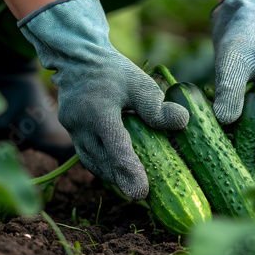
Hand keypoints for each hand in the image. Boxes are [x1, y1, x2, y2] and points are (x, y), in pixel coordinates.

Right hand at [18, 0, 188, 199]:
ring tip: (131, 187)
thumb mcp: (139, 83)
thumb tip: (182, 123)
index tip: (141, 193)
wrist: (78, 59)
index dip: (128, 171)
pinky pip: (87, 154)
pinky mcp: (71, 131)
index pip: (115, 147)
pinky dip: (102, 165)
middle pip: (101, 161)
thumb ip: (157, 106)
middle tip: (142, 195)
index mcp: (98, 111)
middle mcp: (80, 124)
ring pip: (91, 161)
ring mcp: (72, 129)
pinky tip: (117, 171)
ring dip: (110, 175)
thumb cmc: (113, 71)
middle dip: (120, 180)